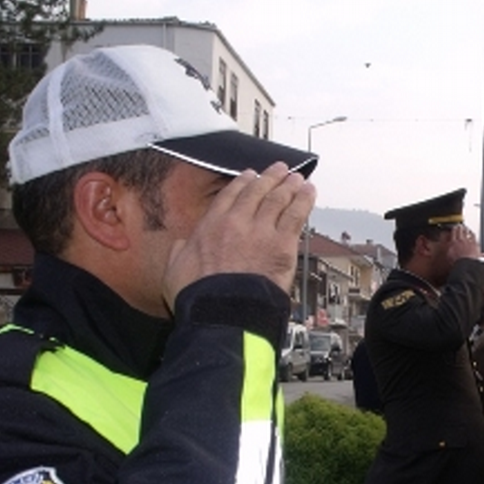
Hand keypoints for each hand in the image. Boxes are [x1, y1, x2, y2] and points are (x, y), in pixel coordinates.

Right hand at [163, 162, 314, 308]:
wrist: (223, 313)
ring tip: (297, 178)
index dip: (243, 182)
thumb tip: (182, 245)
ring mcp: (261, 231)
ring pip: (278, 200)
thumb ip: (179, 251)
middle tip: (279, 170)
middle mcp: (237, 222)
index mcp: (210, 225)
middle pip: (257, 191)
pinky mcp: (282, 245)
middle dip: (270, 178)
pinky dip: (304, 201)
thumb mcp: (174, 270)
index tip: (250, 176)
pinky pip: (296, 215)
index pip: (230, 194)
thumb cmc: (200, 297)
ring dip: (289, 186)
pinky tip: (309, 193)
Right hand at [446, 224, 481, 262]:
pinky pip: (473, 236)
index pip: (453, 233)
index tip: (454, 227)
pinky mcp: (474, 244)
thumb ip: (448, 250)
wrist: (466, 265)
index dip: (453, 229)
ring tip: (465, 227)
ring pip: (466, 232)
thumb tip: (447, 248)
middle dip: (459, 228)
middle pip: (459, 231)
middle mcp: (460, 241)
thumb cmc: (458, 263)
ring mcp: (467, 241)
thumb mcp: (449, 256)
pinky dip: (472, 233)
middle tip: (459, 226)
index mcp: (452, 243)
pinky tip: (472, 232)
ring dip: (465, 229)